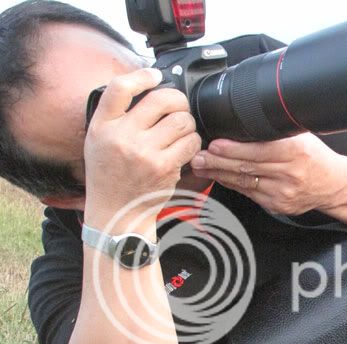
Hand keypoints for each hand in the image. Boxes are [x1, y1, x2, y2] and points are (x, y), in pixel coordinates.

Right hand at [83, 68, 201, 229]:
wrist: (117, 211)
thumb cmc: (109, 174)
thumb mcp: (98, 140)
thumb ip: (115, 115)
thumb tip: (146, 88)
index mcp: (102, 126)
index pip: (120, 88)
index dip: (142, 75)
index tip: (155, 75)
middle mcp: (122, 136)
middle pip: (162, 99)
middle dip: (177, 100)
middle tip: (178, 107)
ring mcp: (145, 153)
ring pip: (182, 121)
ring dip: (187, 123)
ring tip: (180, 131)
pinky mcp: (165, 167)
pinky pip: (191, 143)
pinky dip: (193, 142)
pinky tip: (184, 147)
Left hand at [190, 133, 346, 215]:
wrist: (333, 185)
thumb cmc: (316, 157)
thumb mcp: (301, 136)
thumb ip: (276, 131)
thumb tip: (243, 122)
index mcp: (297, 151)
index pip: (259, 151)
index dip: (234, 149)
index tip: (214, 145)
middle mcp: (290, 174)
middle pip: (247, 168)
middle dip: (218, 163)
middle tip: (197, 157)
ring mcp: (284, 193)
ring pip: (244, 183)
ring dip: (219, 175)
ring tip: (201, 167)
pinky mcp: (278, 206)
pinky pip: (249, 194)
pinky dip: (232, 185)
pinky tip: (219, 178)